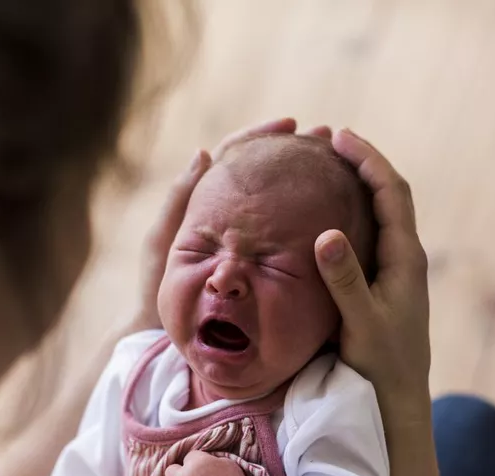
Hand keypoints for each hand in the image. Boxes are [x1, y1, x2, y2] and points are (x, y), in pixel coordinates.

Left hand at [131, 117, 333, 330]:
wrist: (165, 332)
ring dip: (306, 180)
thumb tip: (204, 153)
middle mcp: (230, 215)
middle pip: (265, 172)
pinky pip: (285, 235)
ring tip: (337, 165)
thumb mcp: (163, 241)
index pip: (236, 155)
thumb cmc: (156, 288)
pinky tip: (331, 212)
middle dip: (295, 152)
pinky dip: (305, 218)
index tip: (290, 124)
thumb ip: (179, 200)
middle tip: (326, 138)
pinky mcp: (260, 262)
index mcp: (205, 201)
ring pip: (279, 201)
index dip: (261, 136)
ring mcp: (247, 238)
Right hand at [314, 129, 430, 403]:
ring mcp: (395, 270)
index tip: (339, 136)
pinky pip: (369, 234)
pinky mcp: (383, 284)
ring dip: (357, 185)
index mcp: (405, 258)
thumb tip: (326, 234)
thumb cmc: (381, 364)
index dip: (368, 160)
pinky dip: (351, 213)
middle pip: (389, 195)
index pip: (391, 193)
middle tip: (328, 141)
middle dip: (362, 163)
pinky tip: (326, 216)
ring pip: (380, 213)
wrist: (397, 398)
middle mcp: (405, 257)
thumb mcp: (360, 323)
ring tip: (326, 167)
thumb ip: (345, 280)